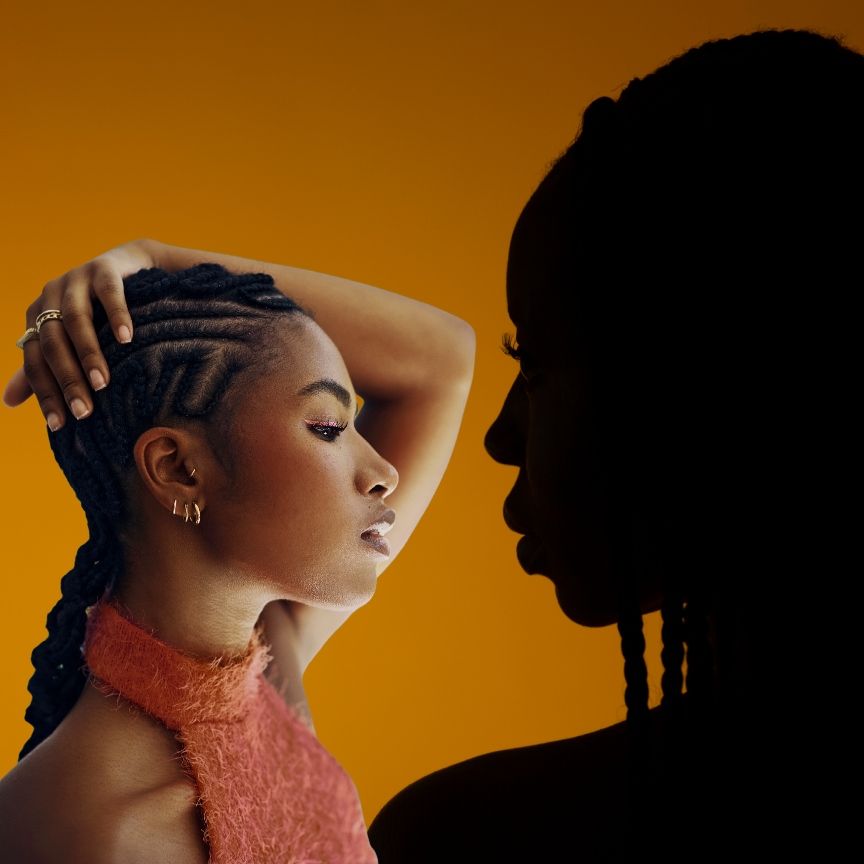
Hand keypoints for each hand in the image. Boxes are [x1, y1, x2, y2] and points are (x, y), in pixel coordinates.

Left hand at [4, 238, 158, 430]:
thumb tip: (8, 402)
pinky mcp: (105, 267)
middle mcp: (51, 296)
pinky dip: (116, 316)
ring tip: (102, 383)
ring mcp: (77, 279)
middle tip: (85, 411)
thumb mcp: (70, 339)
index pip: (34, 360)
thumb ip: (43, 366)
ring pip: (76, 320)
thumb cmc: (100, 311)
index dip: (44, 393)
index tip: (61, 425)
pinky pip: (108, 292)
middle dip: (67, 380)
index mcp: (37, 316)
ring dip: (88, 354)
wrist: (129, 266)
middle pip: (52, 343)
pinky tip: (127, 339)